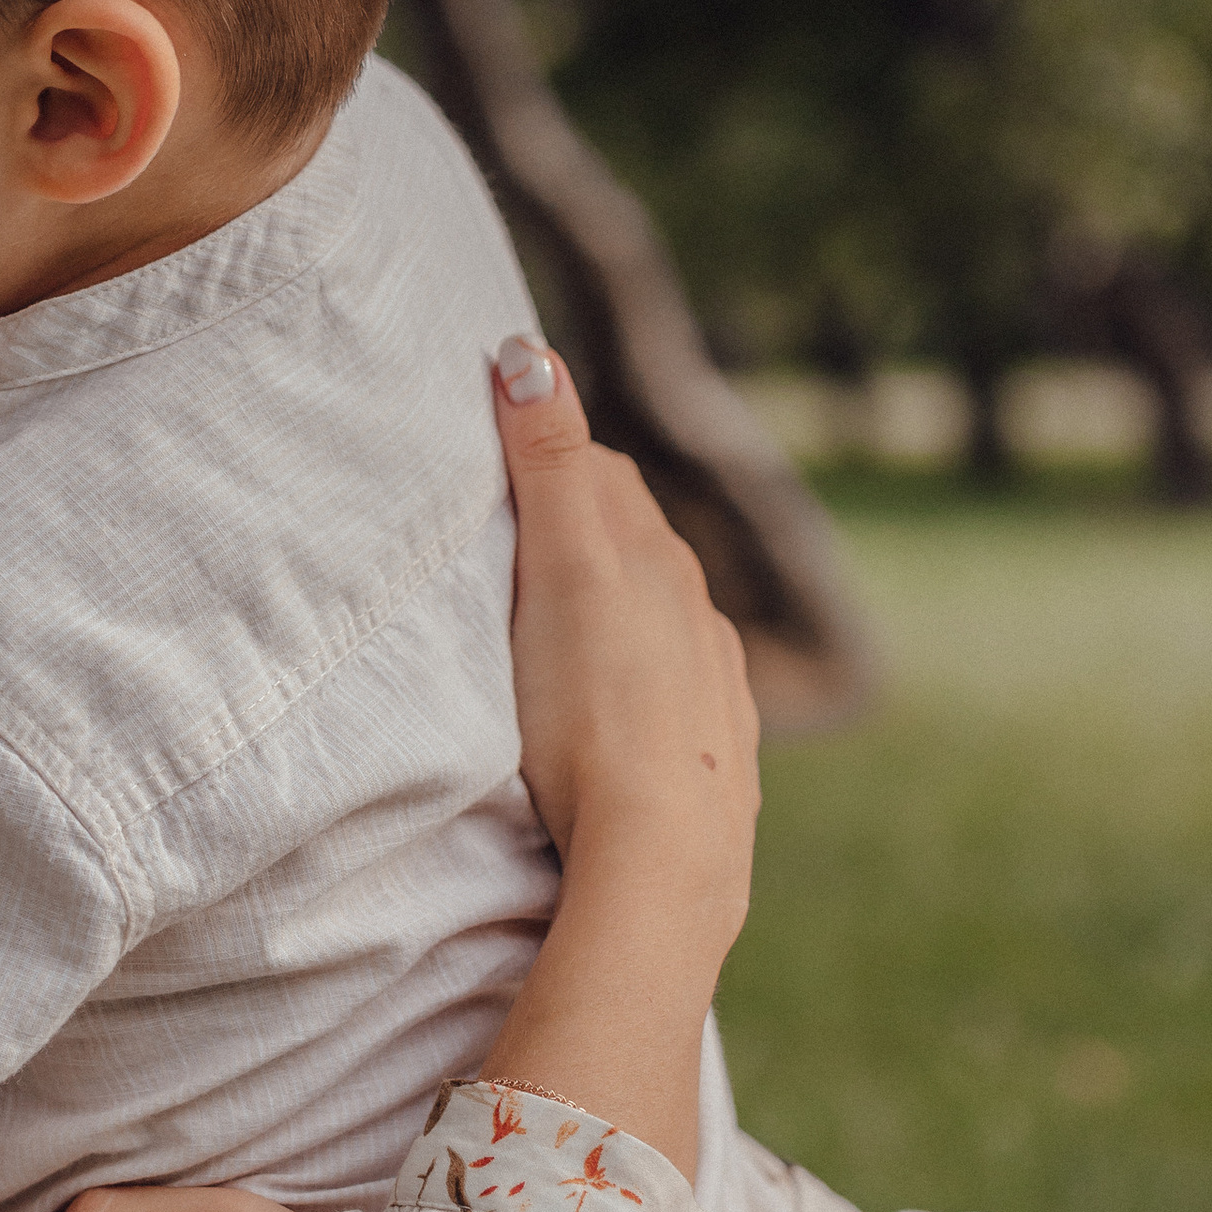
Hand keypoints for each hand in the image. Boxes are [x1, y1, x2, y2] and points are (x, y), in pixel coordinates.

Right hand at [493, 334, 759, 926]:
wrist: (662, 860)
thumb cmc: (596, 707)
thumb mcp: (562, 566)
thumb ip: (551, 459)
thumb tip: (529, 351)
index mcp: (659, 565)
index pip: (605, 476)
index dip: (552, 456)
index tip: (501, 448)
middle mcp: (698, 620)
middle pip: (636, 547)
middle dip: (583, 527)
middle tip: (511, 528)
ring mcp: (710, 695)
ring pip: (659, 627)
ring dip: (612, 613)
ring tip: (553, 627)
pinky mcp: (706, 766)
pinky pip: (669, 700)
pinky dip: (635, 685)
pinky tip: (608, 714)